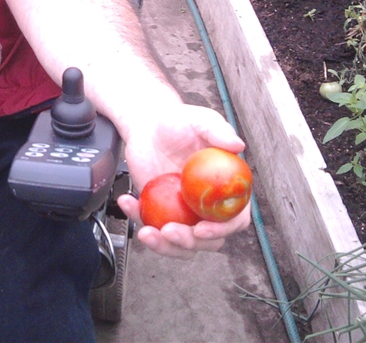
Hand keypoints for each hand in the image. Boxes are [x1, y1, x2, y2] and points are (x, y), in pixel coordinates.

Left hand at [117, 102, 250, 258]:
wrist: (148, 124)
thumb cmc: (179, 122)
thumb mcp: (199, 119)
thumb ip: (218, 130)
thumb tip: (238, 145)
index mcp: (226, 190)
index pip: (235, 219)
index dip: (221, 230)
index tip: (200, 229)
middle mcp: (207, 206)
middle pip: (206, 240)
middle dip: (187, 243)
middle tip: (167, 231)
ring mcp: (183, 212)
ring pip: (179, 243)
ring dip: (163, 246)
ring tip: (145, 231)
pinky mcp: (159, 211)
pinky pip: (151, 225)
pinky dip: (138, 219)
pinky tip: (127, 202)